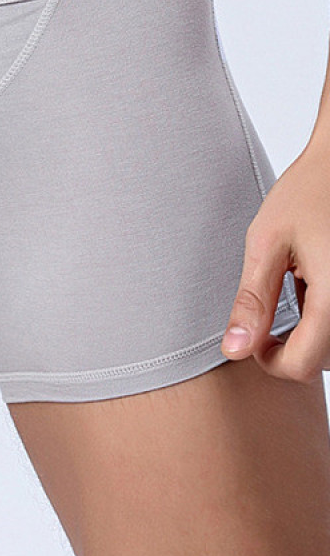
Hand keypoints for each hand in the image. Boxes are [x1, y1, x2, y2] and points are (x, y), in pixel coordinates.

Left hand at [221, 144, 329, 383]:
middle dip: (292, 344)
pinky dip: (327, 309)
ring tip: (298, 279)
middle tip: (271, 301)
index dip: (268, 359)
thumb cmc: (309, 190)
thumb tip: (235, 350)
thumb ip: (253, 300)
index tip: (251, 335)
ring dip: (313, 327)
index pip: (302, 365)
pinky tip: (315, 274)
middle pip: (323, 358)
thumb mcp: (268, 242)